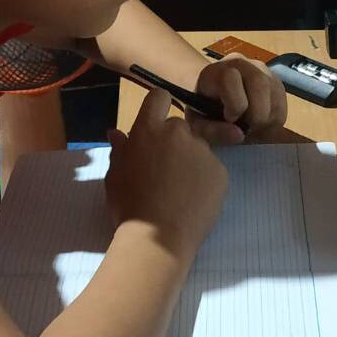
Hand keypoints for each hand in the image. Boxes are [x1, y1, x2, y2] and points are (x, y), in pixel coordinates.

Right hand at [105, 88, 227, 258]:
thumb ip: (120, 150)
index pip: (158, 97)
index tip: (157, 123)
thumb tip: (116, 133)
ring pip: (198, 148)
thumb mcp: (115, 176)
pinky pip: (212, 169)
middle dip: (174, 141)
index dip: (159, 107)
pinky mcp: (220, 171)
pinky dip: (205, 180)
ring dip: (190, 161)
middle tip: (166, 169)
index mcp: (148, 131)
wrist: (158, 239)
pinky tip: (194, 200)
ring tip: (180, 190)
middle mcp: (178, 133)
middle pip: (179, 126)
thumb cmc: (129, 206)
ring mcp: (202, 152)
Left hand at [192, 57, 287, 143]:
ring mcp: (264, 72)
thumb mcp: (198, 123)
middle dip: (255, 115)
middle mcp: (244, 65)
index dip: (234, 105)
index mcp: (218, 71)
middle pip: (259, 85)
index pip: (231, 79)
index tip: (230, 119)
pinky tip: (259, 123)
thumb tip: (240, 135)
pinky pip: (282, 106)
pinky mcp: (277, 83)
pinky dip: (273, 121)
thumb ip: (212, 130)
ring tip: (251, 126)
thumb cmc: (203, 109)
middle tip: (246, 128)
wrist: (214, 94)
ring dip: (266, 120)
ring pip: (275, 97)